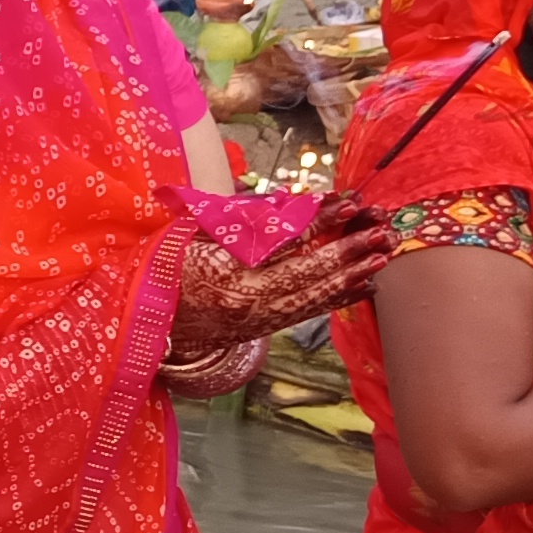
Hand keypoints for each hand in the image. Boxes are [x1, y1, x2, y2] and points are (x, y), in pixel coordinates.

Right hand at [166, 201, 400, 361]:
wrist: (150, 321)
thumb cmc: (166, 268)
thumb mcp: (190, 236)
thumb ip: (237, 223)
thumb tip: (289, 205)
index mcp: (225, 270)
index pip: (281, 242)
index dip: (318, 221)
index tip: (346, 202)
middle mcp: (246, 300)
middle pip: (306, 274)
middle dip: (348, 251)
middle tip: (382, 231)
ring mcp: (257, 319)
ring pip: (313, 297)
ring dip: (352, 276)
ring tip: (383, 255)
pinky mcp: (263, 329)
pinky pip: (307, 313)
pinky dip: (337, 298)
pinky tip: (364, 286)